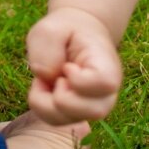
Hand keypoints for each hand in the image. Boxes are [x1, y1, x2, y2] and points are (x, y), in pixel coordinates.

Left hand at [25, 6, 122, 122]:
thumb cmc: (64, 31)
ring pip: (67, 119)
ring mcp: (92, 106)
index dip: (78, 79)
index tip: (68, 65)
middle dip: (59, 93)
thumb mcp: (50, 28)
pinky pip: (54, 120)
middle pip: (89, 111)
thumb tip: (46, 77)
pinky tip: (44, 87)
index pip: (103, 84)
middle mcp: (106, 93)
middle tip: (55, 74)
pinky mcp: (76, 114)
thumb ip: (47, 49)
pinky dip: (40, 104)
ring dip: (45, 99)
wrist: (73, 36)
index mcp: (107, 67)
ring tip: (47, 79)